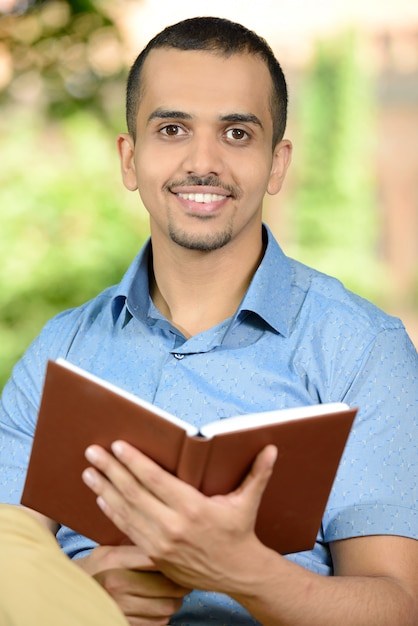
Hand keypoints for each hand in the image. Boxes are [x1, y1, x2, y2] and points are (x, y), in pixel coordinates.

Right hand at [75, 544, 189, 625]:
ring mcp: (121, 607)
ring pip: (166, 608)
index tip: (181, 556)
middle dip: (181, 583)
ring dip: (175, 600)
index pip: (156, 558)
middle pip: (167, 587)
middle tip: (184, 576)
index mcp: (115, 560)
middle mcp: (118, 585)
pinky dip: (164, 615)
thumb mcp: (110, 549)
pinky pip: (157, 623)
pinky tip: (160, 604)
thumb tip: (167, 538)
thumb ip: (135, 544)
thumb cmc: (97, 567)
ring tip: (174, 591)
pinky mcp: (125, 623)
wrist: (73, 595)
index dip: (173, 558)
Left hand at [82, 442, 276, 593]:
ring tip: (88, 472)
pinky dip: (112, 513)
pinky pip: (128, 531)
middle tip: (92, 452)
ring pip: (125, 512)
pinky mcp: (154, 555)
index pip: (155, 480)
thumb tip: (272, 448)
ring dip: (104, 490)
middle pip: (134, 493)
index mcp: (193, 508)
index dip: (134, 462)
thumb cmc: (240, 532)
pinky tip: (101, 498)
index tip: (117, 445)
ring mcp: (160, 543)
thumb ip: (258, 473)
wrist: (237, 574)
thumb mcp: (248, 501)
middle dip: (110, 470)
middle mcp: (173, 526)